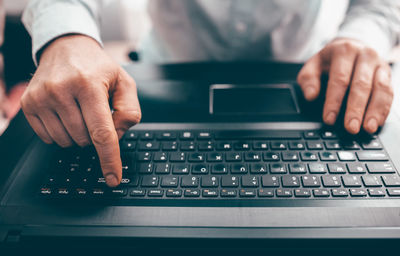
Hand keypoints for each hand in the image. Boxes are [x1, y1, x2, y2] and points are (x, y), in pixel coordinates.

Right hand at [21, 35, 140, 186]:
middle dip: (96, 134)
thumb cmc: (98, 67)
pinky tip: (66, 113)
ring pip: (67, 142)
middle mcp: (61, 91)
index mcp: (89, 85)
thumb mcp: (124, 82)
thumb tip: (117, 136)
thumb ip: (130, 110)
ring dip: (79, 134)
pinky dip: (63, 132)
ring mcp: (41, 98)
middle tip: (95, 111)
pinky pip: (49, 138)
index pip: (102, 132)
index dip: (109, 159)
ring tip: (80, 109)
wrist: (66, 47)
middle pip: (85, 140)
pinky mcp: (28, 104)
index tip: (113, 179)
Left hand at [297, 38, 392, 133]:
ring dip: (374, 111)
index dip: (334, 101)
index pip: (339, 79)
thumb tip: (310, 95)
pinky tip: (377, 122)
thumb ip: (308, 79)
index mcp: (344, 51)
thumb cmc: (331, 59)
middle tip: (351, 127)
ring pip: (380, 89)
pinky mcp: (387, 74)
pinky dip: (384, 109)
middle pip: (361, 85)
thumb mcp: (314, 64)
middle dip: (356, 109)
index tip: (329, 119)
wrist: (352, 45)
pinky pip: (389, 93)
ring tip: (368, 128)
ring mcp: (379, 64)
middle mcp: (365, 55)